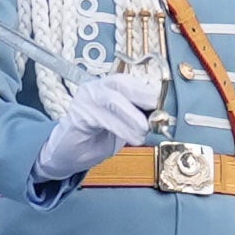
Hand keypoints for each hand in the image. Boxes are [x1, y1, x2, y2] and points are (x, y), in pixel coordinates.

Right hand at [34, 67, 158, 185]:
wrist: (70, 153)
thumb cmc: (98, 137)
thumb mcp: (126, 125)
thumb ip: (140, 116)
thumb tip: (162, 115)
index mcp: (110, 86)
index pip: (131, 80)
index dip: (149, 91)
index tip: (164, 105)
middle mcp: (96, 87)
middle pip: (122, 84)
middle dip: (143, 97)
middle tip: (157, 115)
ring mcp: (85, 100)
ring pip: (112, 100)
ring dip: (133, 118)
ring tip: (143, 132)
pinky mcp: (77, 116)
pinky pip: (101, 118)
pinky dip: (120, 128)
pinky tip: (131, 138)